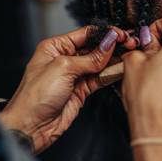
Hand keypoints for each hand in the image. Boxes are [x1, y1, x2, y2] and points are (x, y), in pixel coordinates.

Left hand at [0, 26, 135, 152]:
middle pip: (95, 47)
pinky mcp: (81, 90)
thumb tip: (109, 43)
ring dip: (115, 59)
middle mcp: (65, 59)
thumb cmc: (34, 97)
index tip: (120, 34)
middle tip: (130, 43)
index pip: (85, 34)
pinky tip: (122, 68)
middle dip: (113, 45)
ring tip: (130, 54)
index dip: (104, 33)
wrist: (30, 126)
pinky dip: (112, 74)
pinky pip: (100, 78)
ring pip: (100, 63)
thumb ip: (90, 57)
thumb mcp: (63, 68)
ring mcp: (74, 75)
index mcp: (55, 47)